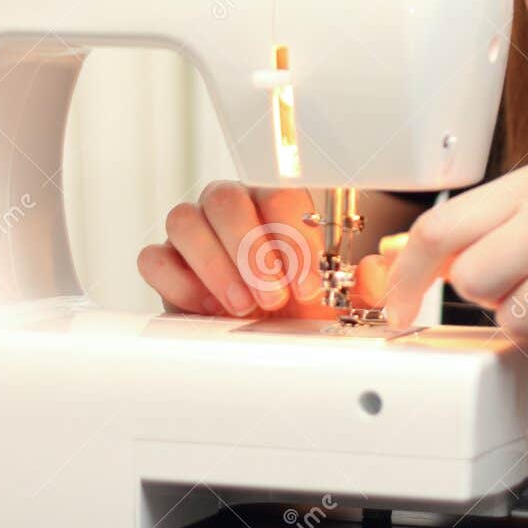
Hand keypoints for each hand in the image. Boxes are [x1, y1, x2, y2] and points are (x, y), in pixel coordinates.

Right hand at [138, 182, 387, 317]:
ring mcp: (192, 232)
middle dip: (250, 250)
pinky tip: (208, 308)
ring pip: (183, 220)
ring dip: (215, 266)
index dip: (292, 239)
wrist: (262, 333)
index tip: (308, 284)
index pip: (277, 194)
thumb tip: (374, 269)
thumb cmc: (298, 306)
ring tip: (244, 306)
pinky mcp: (163, 263)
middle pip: (224, 198)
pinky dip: (179, 282)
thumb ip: (363, 285)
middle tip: (273, 297)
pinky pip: (153, 258)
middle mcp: (229, 208)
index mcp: (273, 203)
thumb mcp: (340, 300)